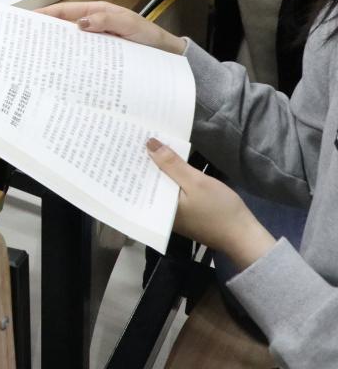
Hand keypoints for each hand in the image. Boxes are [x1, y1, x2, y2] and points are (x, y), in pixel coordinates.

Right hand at [37, 1, 186, 53]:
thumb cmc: (147, 35)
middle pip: (64, 27)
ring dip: (55, 49)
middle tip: (25, 41)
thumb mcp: (128, 23)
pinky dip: (69, 61)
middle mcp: (92, 26)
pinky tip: (60, 70)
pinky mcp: (99, 57)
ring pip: (70, 43)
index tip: (27, 18)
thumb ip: (105, 20)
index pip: (66, 11)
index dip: (46, 13)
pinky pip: (80, 57)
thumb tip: (78, 23)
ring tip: (36, 57)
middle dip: (45, 31)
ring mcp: (95, 42)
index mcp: (96, 12)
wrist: (166, 55)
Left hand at [146, 139, 275, 269]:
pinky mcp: (181, 213)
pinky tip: (169, 163)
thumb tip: (148, 144)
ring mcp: (170, 214)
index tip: (129, 140)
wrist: (244, 236)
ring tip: (149, 144)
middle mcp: (158, 213)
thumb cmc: (220, 209)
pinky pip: (169, 191)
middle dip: (145, 162)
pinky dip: (169, 178)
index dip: (135, 159)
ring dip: (158, 168)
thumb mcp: (196, 182)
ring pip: (159, 186)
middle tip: (136, 137)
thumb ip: (171, 164)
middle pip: (148, 182)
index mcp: (157, 208)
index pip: (139, 180)